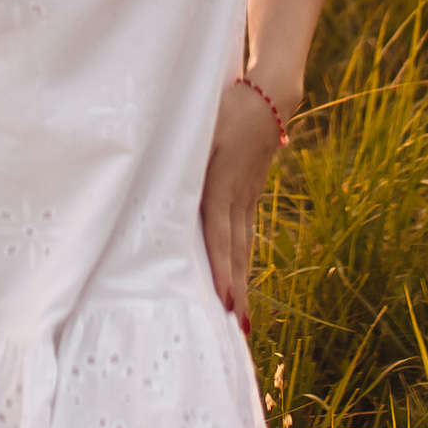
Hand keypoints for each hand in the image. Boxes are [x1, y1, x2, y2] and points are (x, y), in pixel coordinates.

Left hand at [197, 78, 289, 325]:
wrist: (269, 98)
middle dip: (237, 291)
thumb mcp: (200, 128)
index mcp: (223, 185)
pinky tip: (240, 280)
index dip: (222, 270)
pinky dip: (243, 262)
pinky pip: (245, 235)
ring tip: (241, 317)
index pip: (219, 235)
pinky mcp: (249, 195)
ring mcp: (248, 199)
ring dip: (242, 283)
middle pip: (236, 253)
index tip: (224, 300)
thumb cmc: (226, 111)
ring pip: (243, 248)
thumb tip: (157, 178)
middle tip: (237, 329)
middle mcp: (238, 198)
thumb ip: (181, 155)